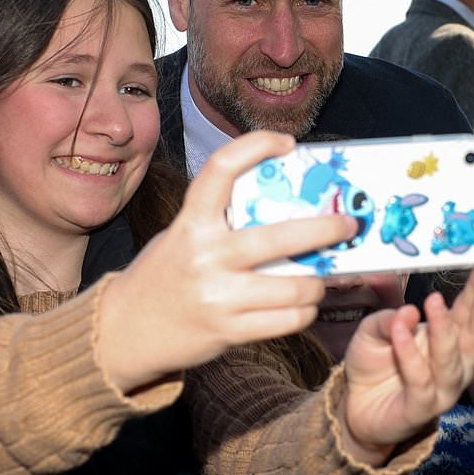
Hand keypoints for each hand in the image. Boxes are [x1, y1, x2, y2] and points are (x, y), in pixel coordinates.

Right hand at [96, 131, 357, 392]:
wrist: (124, 331)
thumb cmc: (163, 277)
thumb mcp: (182, 237)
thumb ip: (221, 223)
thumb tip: (286, 208)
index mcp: (190, 223)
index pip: (221, 169)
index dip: (256, 147)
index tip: (286, 143)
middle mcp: (205, 255)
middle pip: (280, 237)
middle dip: (326, 229)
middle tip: (349, 225)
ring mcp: (217, 295)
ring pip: (294, 286)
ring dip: (318, 283)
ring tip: (321, 279)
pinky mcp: (228, 331)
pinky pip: (287, 321)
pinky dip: (303, 312)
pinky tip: (302, 306)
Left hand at [338, 255, 473, 465]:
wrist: (357, 407)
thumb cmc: (375, 363)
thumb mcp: (375, 329)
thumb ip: (390, 318)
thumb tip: (408, 312)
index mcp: (450, 337)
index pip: (471, 309)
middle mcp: (455, 362)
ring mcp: (442, 388)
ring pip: (451, 360)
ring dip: (444, 329)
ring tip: (434, 300)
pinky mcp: (421, 408)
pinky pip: (419, 380)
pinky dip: (410, 354)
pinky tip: (401, 332)